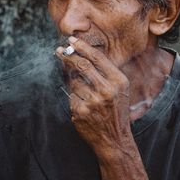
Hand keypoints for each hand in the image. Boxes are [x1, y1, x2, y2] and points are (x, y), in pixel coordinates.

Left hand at [56, 36, 130, 155]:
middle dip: (68, 56)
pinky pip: (71, 96)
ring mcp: (93, 102)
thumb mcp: (120, 89)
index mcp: (118, 81)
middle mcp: (107, 90)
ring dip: (72, 81)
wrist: (115, 139)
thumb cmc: (117, 110)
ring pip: (74, 81)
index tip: (71, 41)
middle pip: (82, 65)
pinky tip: (82, 104)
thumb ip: (107, 72)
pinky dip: (74, 97)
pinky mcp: (81, 112)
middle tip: (59, 51)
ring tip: (81, 88)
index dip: (82, 47)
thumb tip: (84, 54)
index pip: (97, 58)